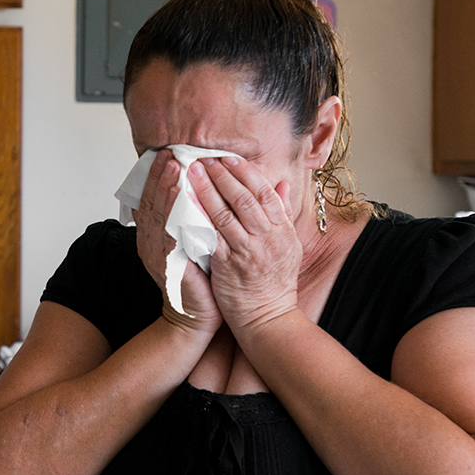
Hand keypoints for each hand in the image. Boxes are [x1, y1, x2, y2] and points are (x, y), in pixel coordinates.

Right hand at [133, 149, 221, 333]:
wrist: (197, 317)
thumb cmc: (201, 280)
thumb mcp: (197, 242)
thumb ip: (197, 218)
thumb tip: (206, 190)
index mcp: (158, 235)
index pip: (155, 199)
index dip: (160, 176)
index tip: (170, 154)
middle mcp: (152, 242)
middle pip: (152, 201)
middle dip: (161, 175)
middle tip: (170, 152)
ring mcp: (158, 254)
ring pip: (157, 214)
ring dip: (164, 189)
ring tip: (173, 167)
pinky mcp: (168, 265)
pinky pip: (169, 234)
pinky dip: (173, 214)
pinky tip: (181, 197)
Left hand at [188, 156, 300, 332]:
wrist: (267, 316)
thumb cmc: (276, 281)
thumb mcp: (289, 244)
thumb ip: (282, 212)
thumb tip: (282, 184)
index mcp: (281, 229)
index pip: (264, 192)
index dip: (245, 172)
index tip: (229, 158)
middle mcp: (266, 237)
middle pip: (242, 198)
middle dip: (222, 175)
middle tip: (204, 158)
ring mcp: (246, 250)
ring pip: (224, 213)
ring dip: (206, 190)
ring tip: (191, 173)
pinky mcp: (227, 264)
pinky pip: (210, 236)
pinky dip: (197, 218)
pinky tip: (185, 204)